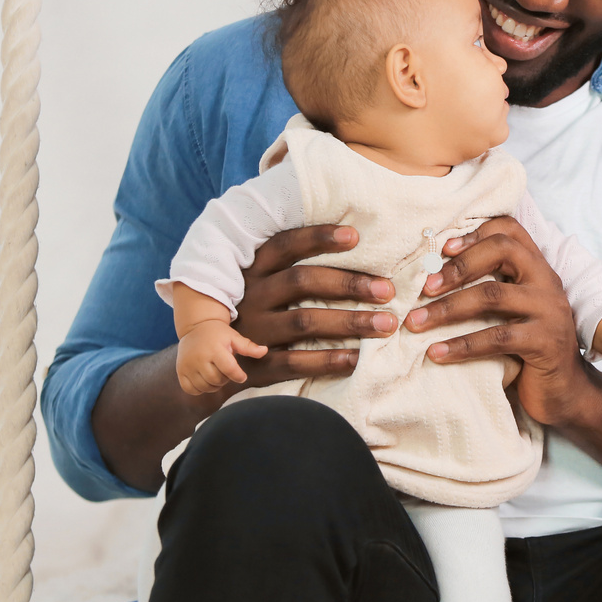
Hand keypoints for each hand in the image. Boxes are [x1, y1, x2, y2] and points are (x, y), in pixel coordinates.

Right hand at [176, 320, 267, 394]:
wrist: (195, 328)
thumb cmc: (217, 334)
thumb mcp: (233, 337)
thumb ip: (248, 346)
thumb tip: (264, 351)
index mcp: (214, 349)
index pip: (229, 369)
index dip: (238, 376)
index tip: (242, 376)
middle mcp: (199, 358)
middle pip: (217, 380)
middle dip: (225, 379)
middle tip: (226, 371)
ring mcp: (187, 366)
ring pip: (205, 386)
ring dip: (214, 385)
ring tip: (217, 374)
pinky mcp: (180, 372)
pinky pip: (191, 389)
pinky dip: (200, 389)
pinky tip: (205, 379)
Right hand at [230, 224, 399, 390]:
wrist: (215, 365)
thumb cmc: (256, 311)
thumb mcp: (262, 282)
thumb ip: (292, 265)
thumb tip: (353, 240)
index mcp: (254, 269)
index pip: (286, 245)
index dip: (318, 238)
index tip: (355, 236)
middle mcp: (251, 295)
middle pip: (302, 282)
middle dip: (348, 283)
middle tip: (387, 290)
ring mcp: (253, 331)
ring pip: (304, 321)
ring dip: (349, 321)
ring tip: (386, 324)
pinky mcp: (256, 365)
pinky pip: (295, 361)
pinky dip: (328, 360)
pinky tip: (358, 359)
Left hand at [404, 216, 596, 426]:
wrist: (565, 392)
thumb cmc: (527, 348)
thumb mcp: (512, 312)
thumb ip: (491, 289)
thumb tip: (430, 277)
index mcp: (537, 268)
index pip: (509, 230)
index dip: (475, 233)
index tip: (442, 248)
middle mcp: (547, 282)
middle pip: (502, 251)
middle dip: (457, 266)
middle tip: (424, 287)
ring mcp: (550, 311)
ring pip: (492, 295)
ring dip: (448, 308)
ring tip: (416, 321)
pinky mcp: (545, 342)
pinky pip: (497, 338)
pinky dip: (462, 345)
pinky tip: (437, 353)